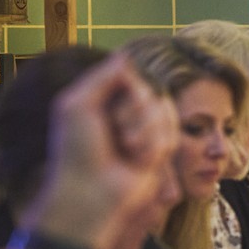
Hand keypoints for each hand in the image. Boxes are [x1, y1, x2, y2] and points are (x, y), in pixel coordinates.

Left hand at [25, 54, 178, 248]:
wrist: (91, 193)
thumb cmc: (76, 151)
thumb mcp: (78, 104)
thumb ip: (102, 76)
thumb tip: (126, 55)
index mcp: (103, 100)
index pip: (133, 77)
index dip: (128, 91)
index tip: (106, 110)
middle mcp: (123, 114)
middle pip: (151, 93)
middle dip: (136, 113)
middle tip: (117, 136)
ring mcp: (141, 133)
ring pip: (164, 113)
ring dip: (146, 132)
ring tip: (128, 150)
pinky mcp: (158, 153)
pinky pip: (172, 135)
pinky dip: (155, 147)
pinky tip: (140, 162)